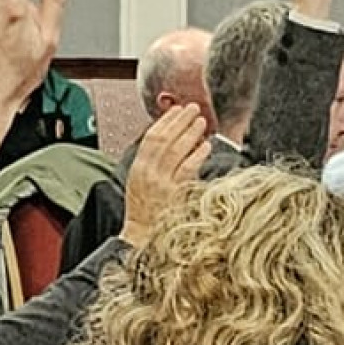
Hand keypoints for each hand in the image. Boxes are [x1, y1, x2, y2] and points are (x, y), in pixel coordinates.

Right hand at [121, 105, 209, 243]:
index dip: (166, 121)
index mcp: (138, 168)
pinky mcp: (175, 194)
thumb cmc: (143, 210)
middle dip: (180, 121)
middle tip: (193, 109)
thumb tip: (171, 139)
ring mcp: (162, 183)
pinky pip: (188, 169)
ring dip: (190, 133)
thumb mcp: (140, 181)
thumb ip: (152, 161)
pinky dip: (197, 155)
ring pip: (176, 150)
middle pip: (165, 139)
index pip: (151, 137)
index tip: (177, 109)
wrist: (142, 235)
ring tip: (201, 122)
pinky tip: (205, 146)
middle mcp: (148, 173)